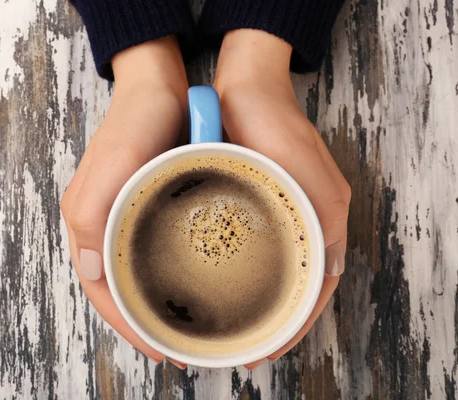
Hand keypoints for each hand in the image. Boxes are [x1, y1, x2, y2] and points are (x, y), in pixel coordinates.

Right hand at [61, 37, 187, 364]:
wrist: (161, 90)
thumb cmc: (134, 123)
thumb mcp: (111, 164)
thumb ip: (92, 215)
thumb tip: (90, 271)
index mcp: (88, 222)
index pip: (101, 288)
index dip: (128, 324)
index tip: (159, 348)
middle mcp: (104, 226)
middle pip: (118, 288)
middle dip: (143, 323)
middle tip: (177, 348)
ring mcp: (127, 219)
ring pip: (136, 275)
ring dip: (156, 304)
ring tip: (185, 328)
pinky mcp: (148, 210)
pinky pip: (153, 254)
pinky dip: (168, 278)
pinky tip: (190, 287)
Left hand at [213, 30, 350, 368]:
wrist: (243, 88)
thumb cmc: (275, 125)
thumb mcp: (309, 169)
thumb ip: (325, 217)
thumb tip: (330, 270)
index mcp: (320, 220)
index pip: (314, 289)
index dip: (293, 324)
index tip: (267, 348)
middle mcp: (297, 223)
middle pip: (290, 286)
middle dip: (269, 320)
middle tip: (243, 346)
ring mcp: (272, 215)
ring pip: (267, 272)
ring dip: (253, 302)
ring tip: (228, 327)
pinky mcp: (248, 206)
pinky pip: (244, 250)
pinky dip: (236, 274)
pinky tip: (215, 286)